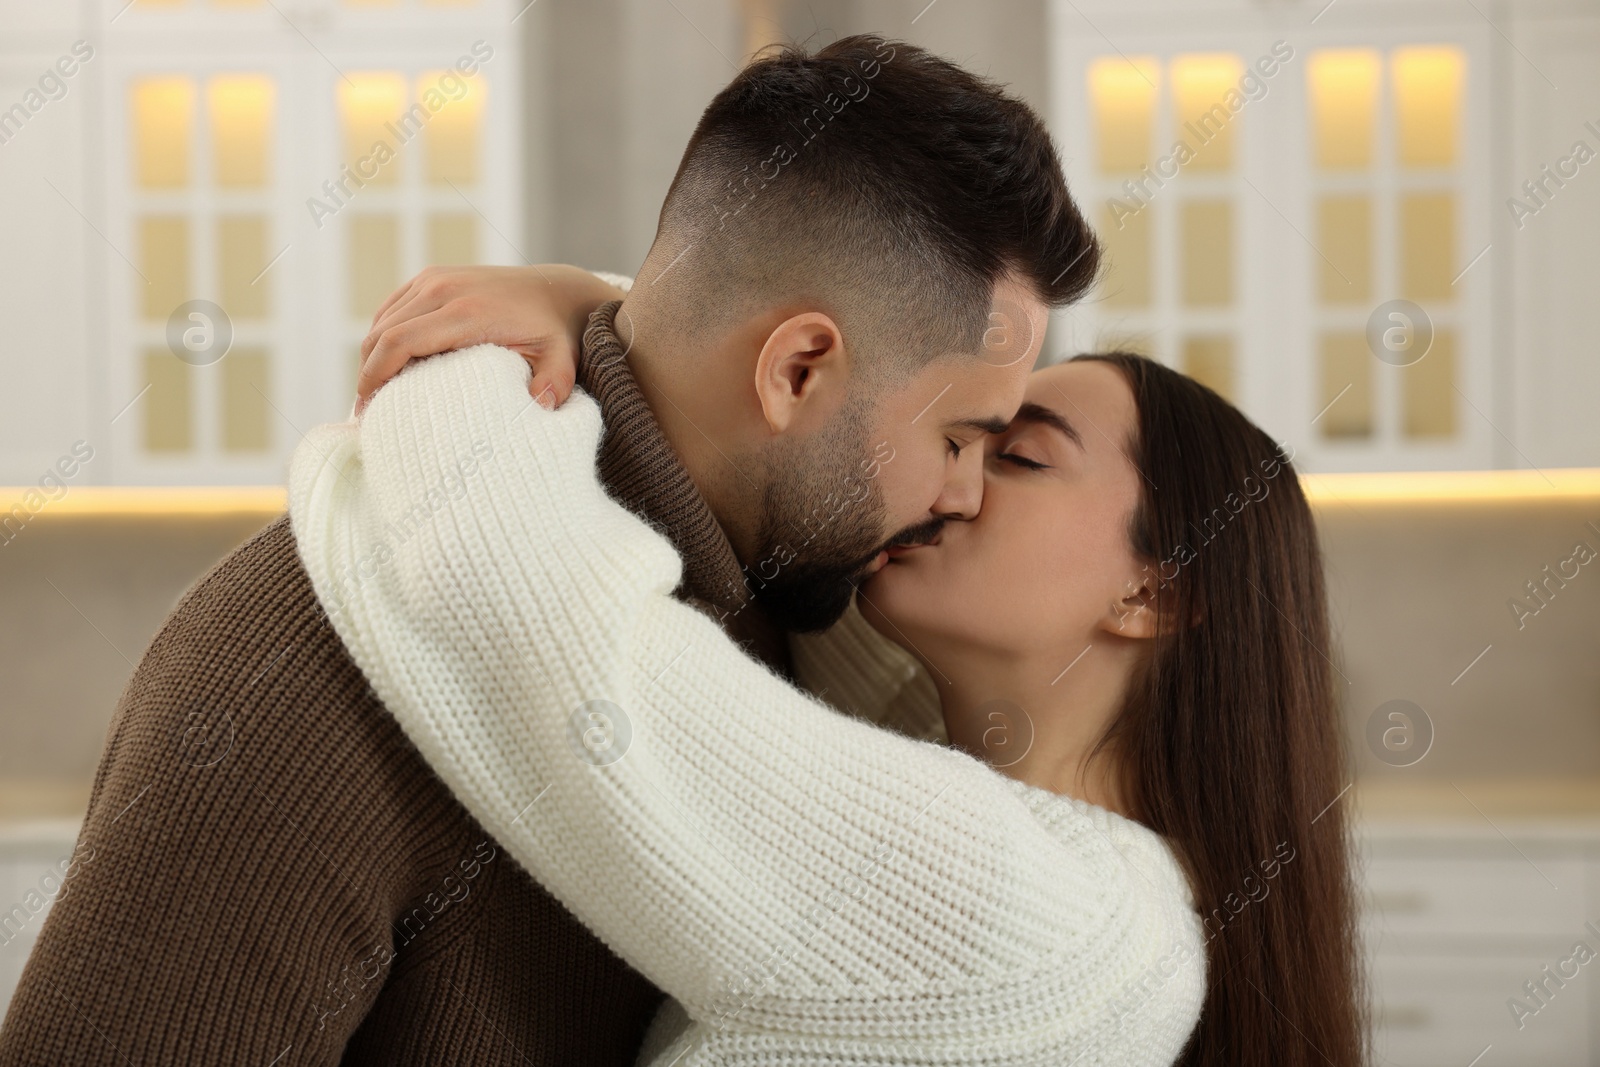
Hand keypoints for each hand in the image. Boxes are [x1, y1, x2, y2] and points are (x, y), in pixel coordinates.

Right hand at [356, 264, 624, 414]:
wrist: (556, 291)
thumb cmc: (554, 333)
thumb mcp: (561, 359)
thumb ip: (554, 383)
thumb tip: (540, 406)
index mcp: (467, 311)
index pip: (400, 342)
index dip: (375, 377)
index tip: (368, 411)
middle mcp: (444, 288)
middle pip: (382, 334)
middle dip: (367, 374)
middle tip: (365, 412)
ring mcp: (435, 278)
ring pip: (381, 321)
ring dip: (371, 356)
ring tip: (375, 393)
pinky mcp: (431, 276)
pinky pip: (392, 309)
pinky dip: (382, 337)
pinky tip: (387, 365)